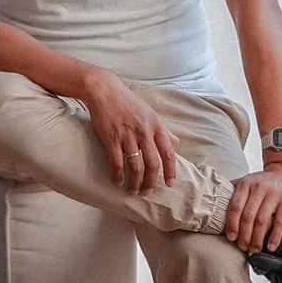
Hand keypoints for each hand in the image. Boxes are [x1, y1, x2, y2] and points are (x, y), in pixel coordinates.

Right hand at [81, 70, 179, 194]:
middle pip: (152, 163)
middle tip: (147, 192)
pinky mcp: (111, 138)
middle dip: (151, 182)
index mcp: (155, 126)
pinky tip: (117, 181)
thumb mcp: (150, 113)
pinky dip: (117, 174)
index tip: (169, 183)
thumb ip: (163, 130)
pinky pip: (116, 162)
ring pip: (135, 166)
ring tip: (132, 191)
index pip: (168, 152)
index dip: (170, 170)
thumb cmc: (128, 102)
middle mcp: (144, 132)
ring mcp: (127, 135)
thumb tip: (176, 142)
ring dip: (135, 182)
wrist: (104, 90)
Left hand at [223, 159, 281, 251]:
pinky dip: (275, 237)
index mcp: (246, 184)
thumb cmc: (265, 181)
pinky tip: (271, 246)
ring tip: (254, 249)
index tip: (231, 238)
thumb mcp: (248, 181)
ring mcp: (274, 194)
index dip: (232, 224)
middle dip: (244, 235)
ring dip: (257, 239)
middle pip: (248, 216)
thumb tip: (215, 207)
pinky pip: (280, 222)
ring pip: (262, 221)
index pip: (235, 207)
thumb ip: (234, 192)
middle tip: (243, 247)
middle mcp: (259, 187)